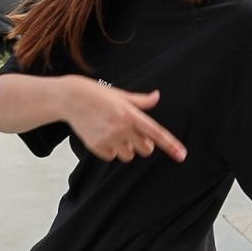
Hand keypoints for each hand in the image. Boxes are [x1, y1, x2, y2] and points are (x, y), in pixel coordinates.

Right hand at [64, 78, 186, 162]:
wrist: (69, 99)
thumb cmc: (97, 94)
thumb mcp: (120, 94)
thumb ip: (140, 100)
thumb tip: (157, 96)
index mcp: (130, 114)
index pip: (156, 133)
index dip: (171, 145)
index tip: (182, 155)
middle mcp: (121, 128)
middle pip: (146, 149)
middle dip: (144, 144)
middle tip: (135, 134)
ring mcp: (108, 138)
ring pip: (129, 155)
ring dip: (127, 148)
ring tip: (116, 133)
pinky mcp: (96, 146)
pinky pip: (112, 156)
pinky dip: (111, 150)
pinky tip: (103, 136)